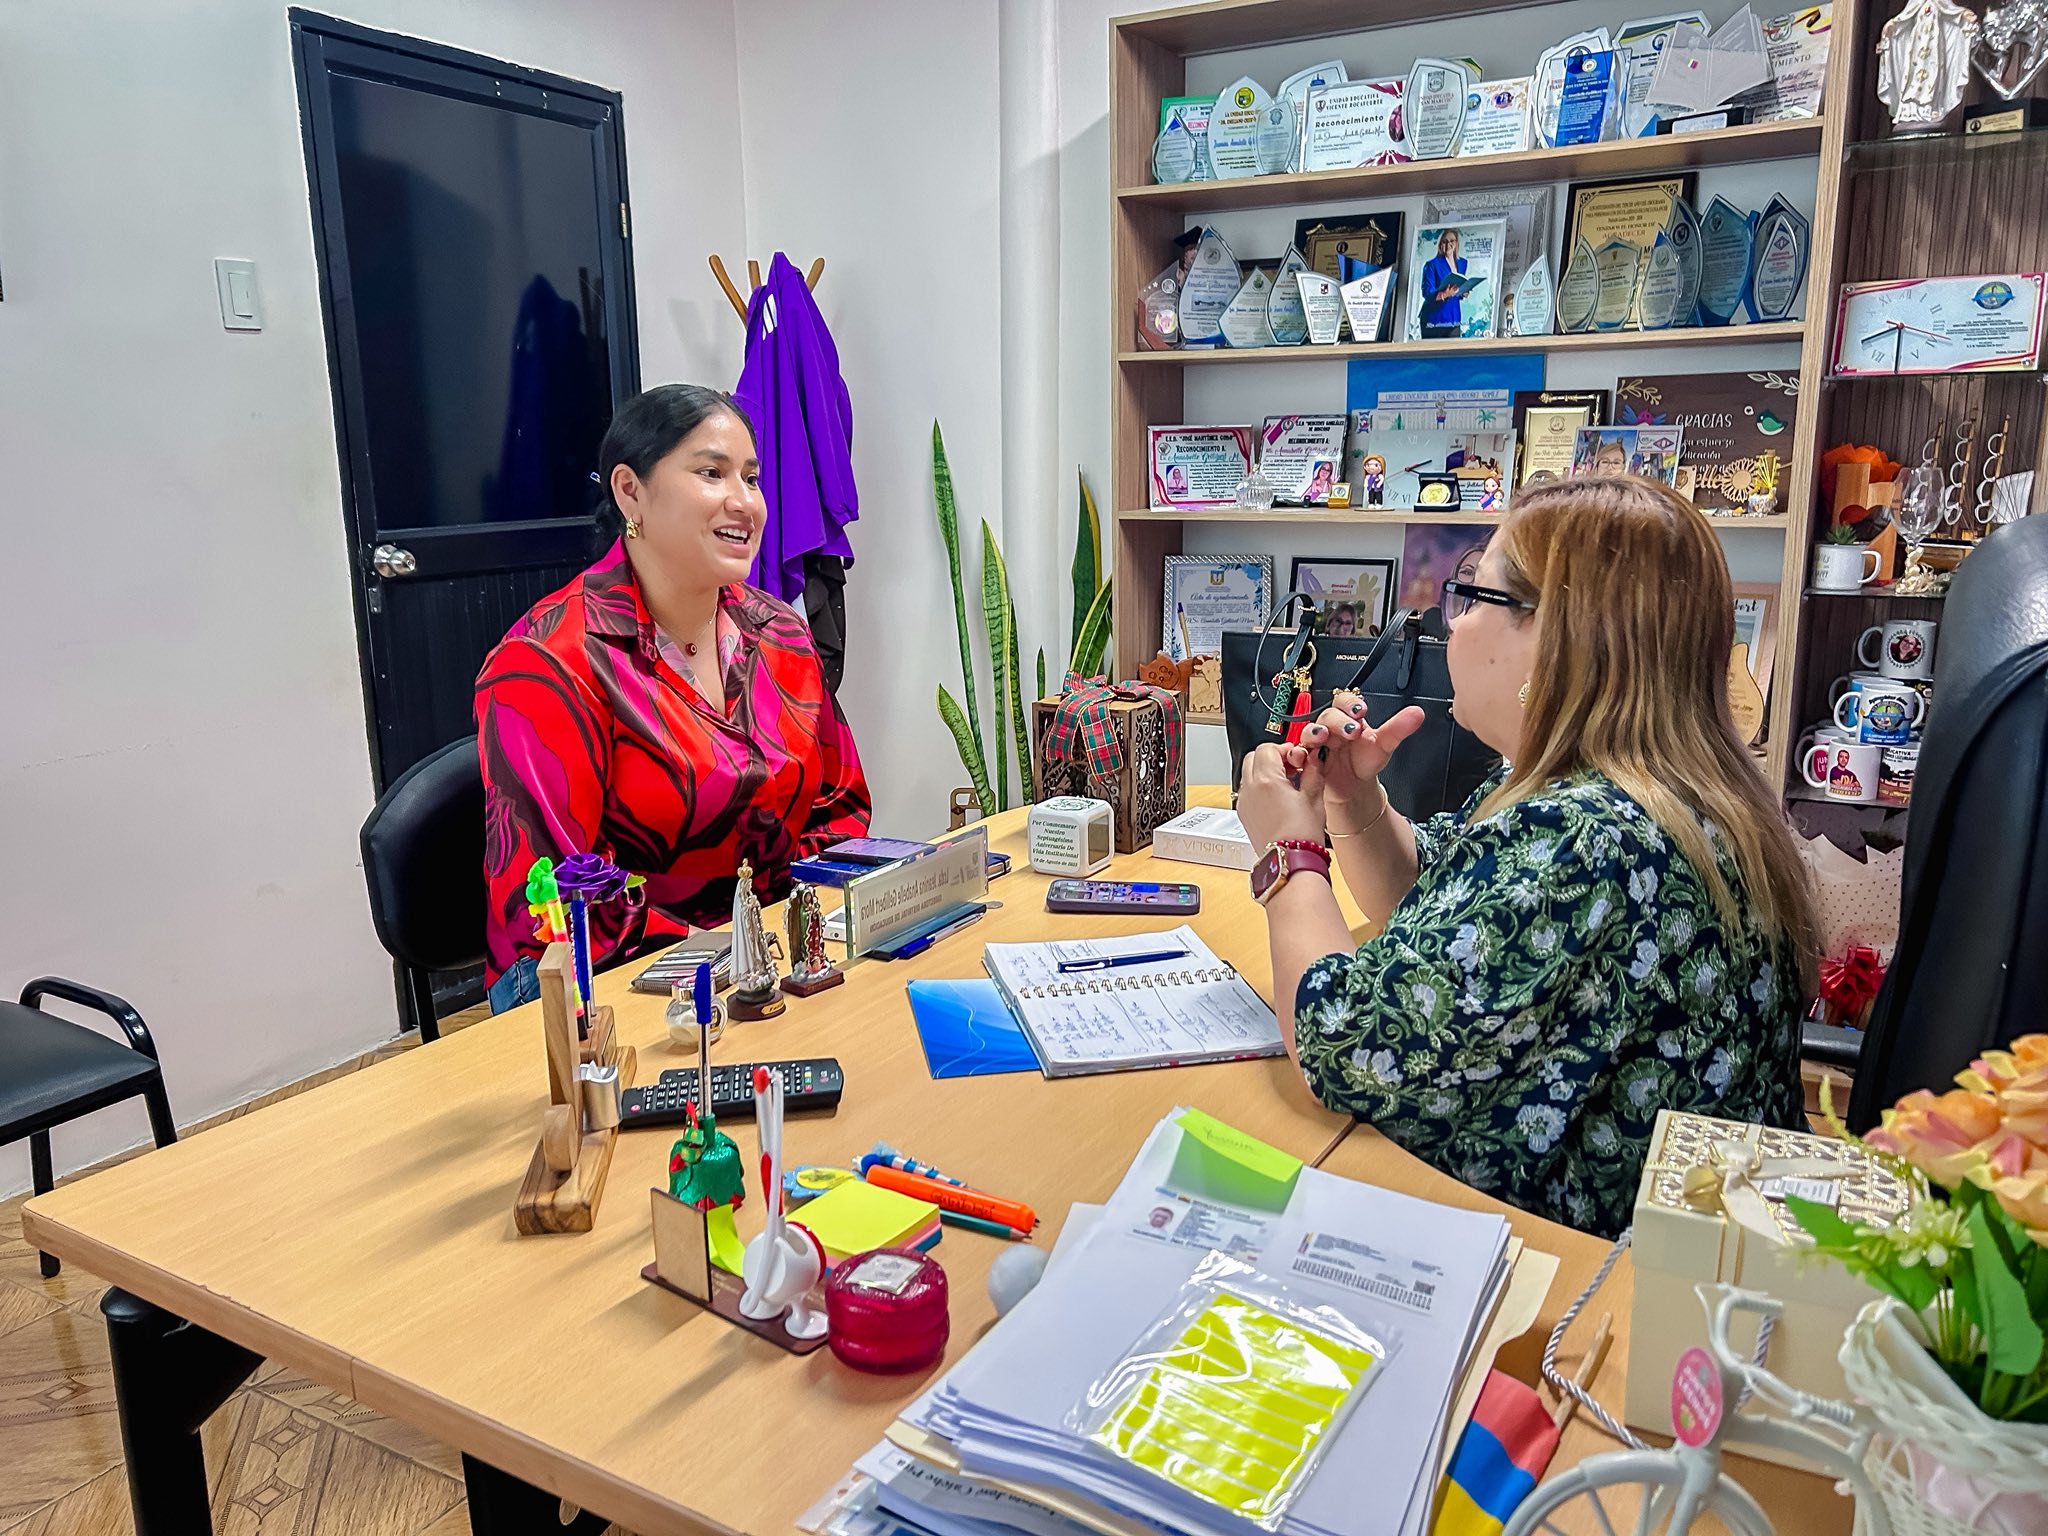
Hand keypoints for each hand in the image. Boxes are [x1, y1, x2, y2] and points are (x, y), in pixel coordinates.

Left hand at [1237, 743, 1327, 850]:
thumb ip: (1313, 770)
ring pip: (1248, 773)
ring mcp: (1244, 802)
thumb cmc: (1301, 834)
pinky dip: (1259, 787)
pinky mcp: (1243, 815)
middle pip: (1253, 757)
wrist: (1289, 861)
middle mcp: (1249, 789)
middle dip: (1271, 757)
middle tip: (1291, 766)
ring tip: (1286, 783)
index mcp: (1266, 780)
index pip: (1268, 748)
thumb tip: (1314, 757)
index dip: (1284, 748)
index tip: (1297, 756)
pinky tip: (1278, 798)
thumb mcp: (1314, 796)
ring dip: (1264, 771)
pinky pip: (1247, 791)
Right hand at [1308, 694, 1426, 823]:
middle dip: (1337, 720)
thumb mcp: (1384, 744)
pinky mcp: (1307, 760)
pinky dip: (1299, 754)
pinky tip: (1307, 756)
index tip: (1360, 710)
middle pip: (1327, 716)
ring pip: (1309, 732)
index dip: (1349, 703)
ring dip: (1313, 733)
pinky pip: (1298, 754)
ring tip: (1323, 738)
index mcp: (1348, 718)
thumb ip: (1399, 728)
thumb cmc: (1365, 761)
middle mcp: (1331, 728)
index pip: (1343, 701)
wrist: (1354, 787)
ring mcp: (1317, 743)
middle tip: (1351, 730)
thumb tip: (1417, 713)